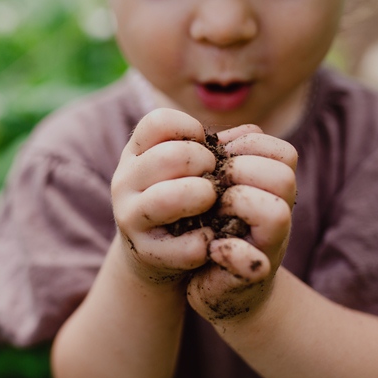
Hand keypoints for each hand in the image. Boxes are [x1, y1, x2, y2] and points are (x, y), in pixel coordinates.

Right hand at [111, 108, 217, 284]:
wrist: (155, 255)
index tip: (204, 149)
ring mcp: (131, 217)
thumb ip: (217, 148)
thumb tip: (252, 135)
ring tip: (211, 202)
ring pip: (166, 198)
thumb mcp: (187, 169)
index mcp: (136, 153)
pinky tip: (212, 236)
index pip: (158, 122)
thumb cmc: (180, 200)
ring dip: (200, 197)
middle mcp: (125, 182)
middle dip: (203, 163)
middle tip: (213, 178)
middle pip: (167, 156)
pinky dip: (207, 240)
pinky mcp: (147, 253)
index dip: (190, 129)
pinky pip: (186, 244)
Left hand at [186, 125, 297, 321]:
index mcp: (274, 190)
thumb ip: (223, 158)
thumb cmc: (216, 229)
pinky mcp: (251, 276)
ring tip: (210, 212)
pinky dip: (228, 252)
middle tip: (209, 187)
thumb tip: (214, 133)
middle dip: (238, 173)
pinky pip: (250, 261)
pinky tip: (210, 248)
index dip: (245, 148)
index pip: (282, 152)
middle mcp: (280, 215)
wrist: (218, 287)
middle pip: (282, 177)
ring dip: (236, 205)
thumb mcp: (220, 188)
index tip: (215, 160)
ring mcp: (270, 247)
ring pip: (276, 213)